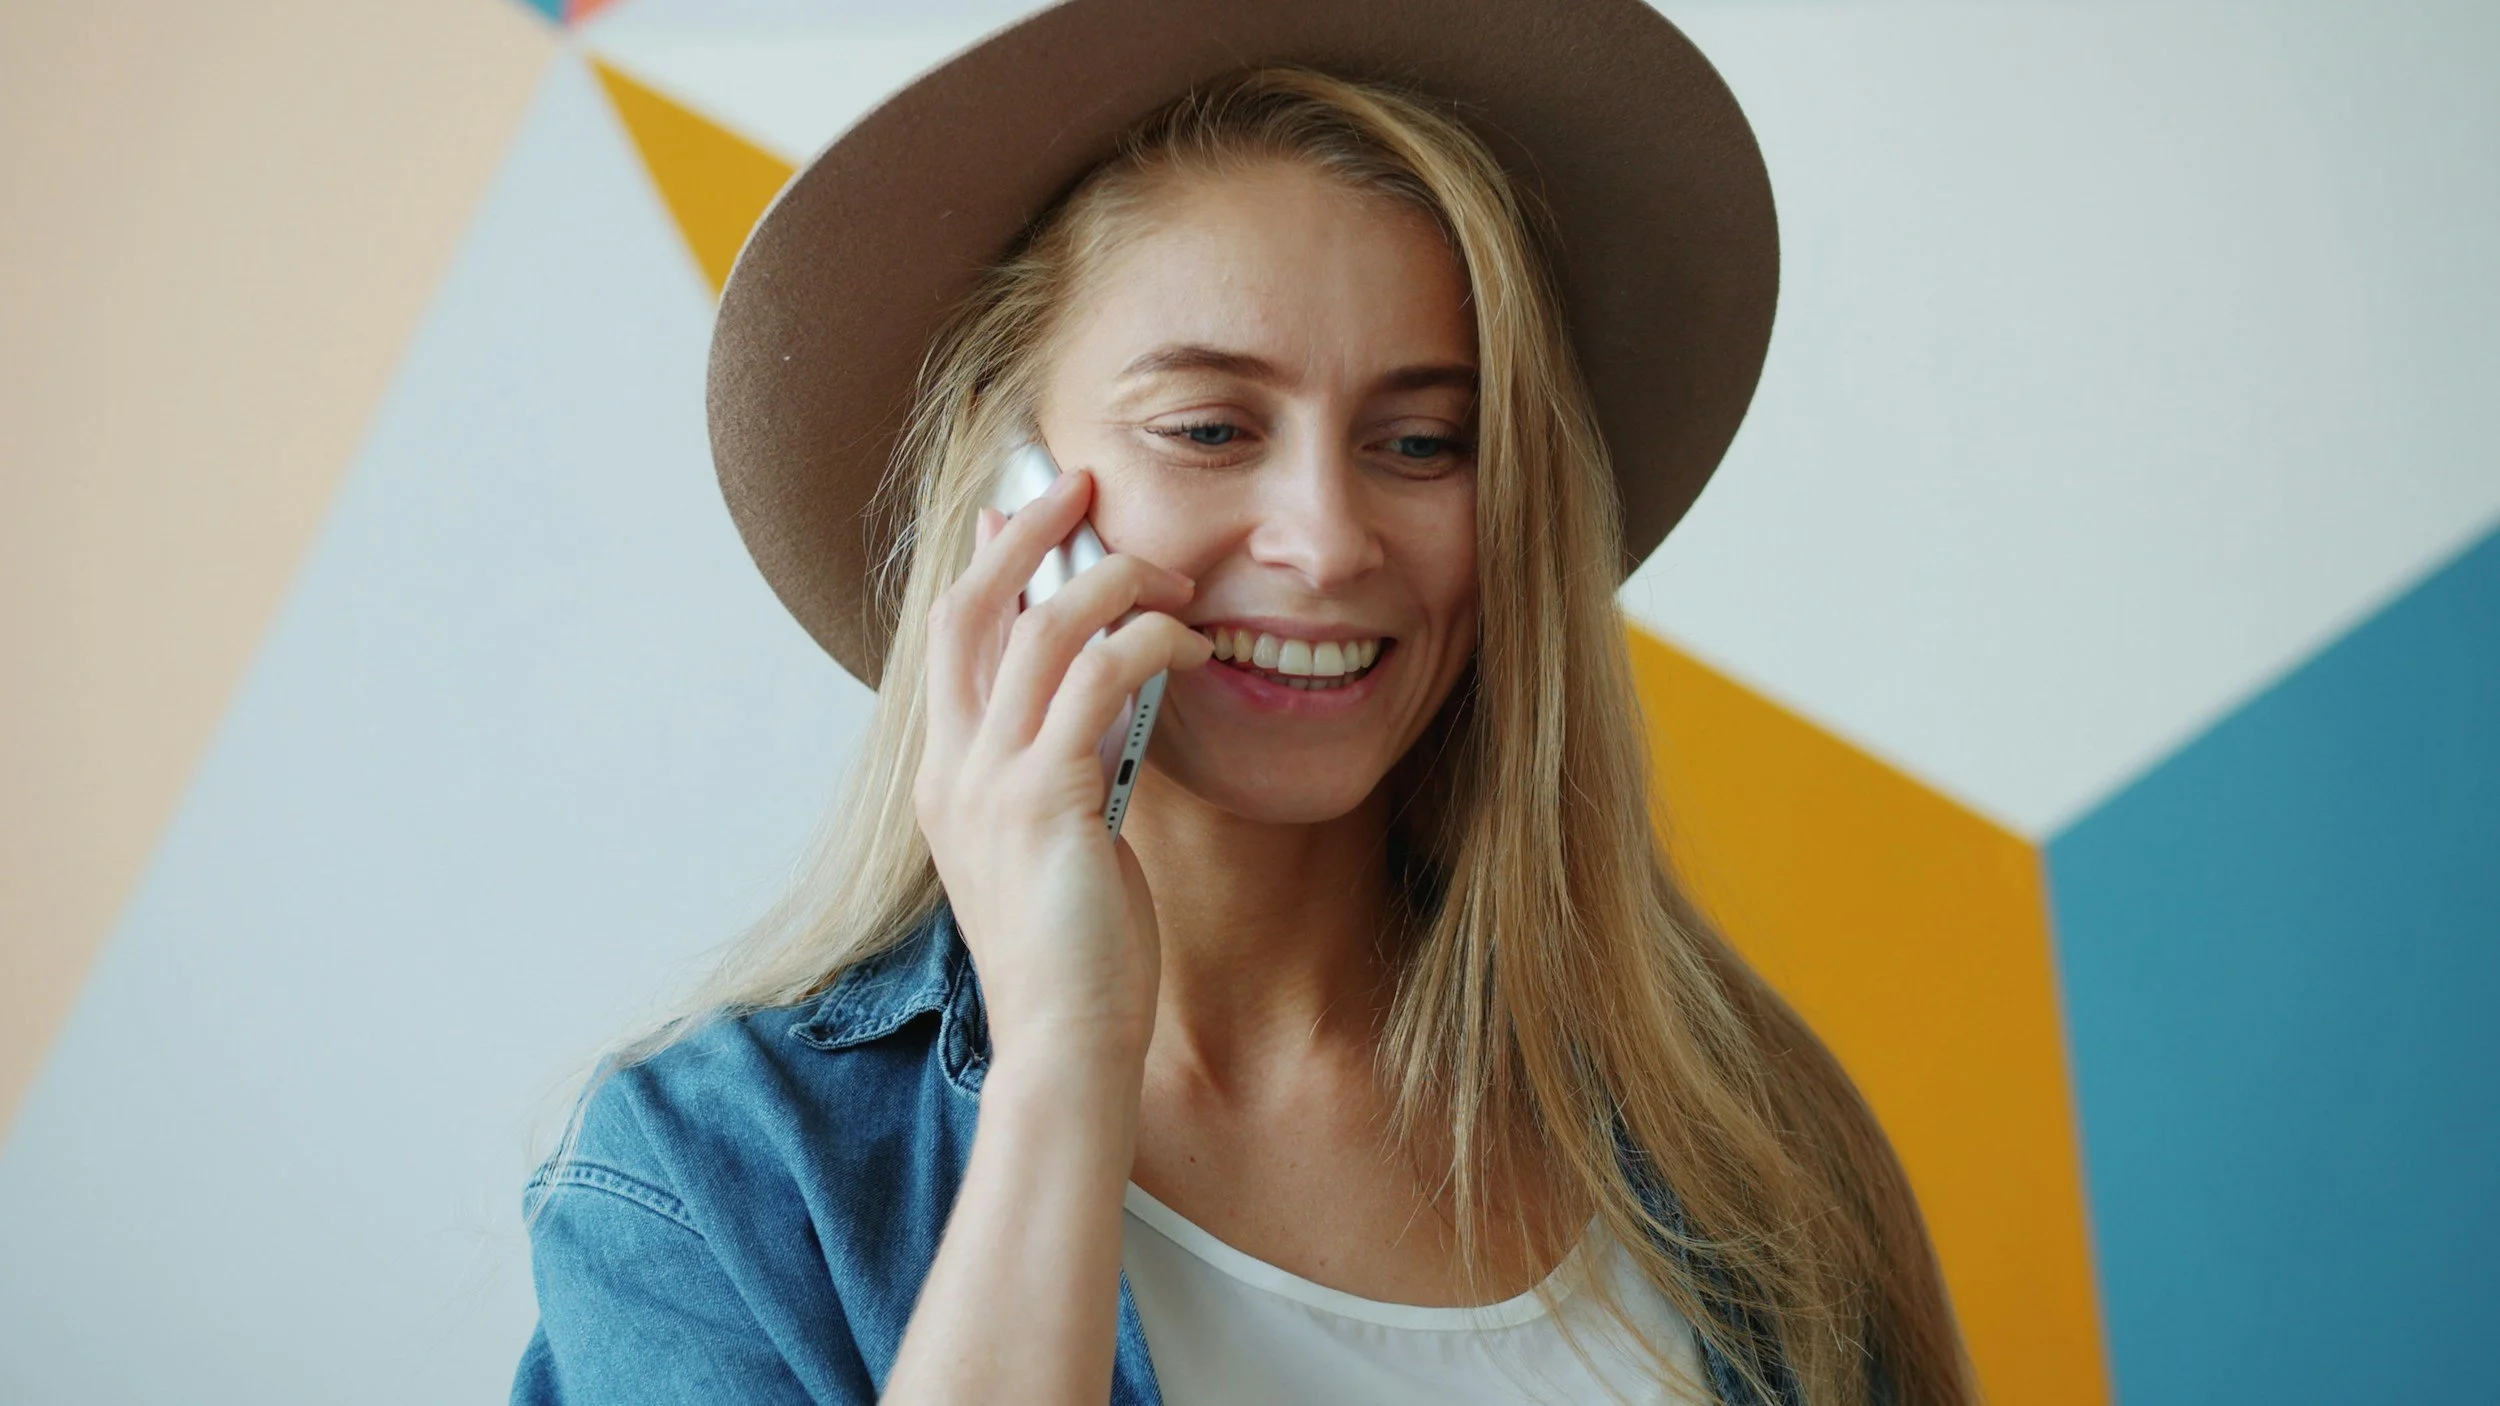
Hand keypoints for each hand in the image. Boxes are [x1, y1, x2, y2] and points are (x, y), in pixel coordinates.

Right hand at [914, 467, 1212, 1074]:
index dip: (988, 565)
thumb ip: (1059, 770)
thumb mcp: (1054, 844)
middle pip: (970, 607)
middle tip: (1084, 484)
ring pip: (1042, 628)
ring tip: (1173, 578)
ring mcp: (990, 784)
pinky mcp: (1046, 801)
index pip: (950, 637)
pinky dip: (1149, 643)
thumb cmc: (1076, 953)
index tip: (1026, 512)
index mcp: (944, 778)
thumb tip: (1096, 708)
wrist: (1065, 1042)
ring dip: (1113, 581)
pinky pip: (1100, 680)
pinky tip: (1192, 646)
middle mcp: (950, 770)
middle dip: (1029, 532)